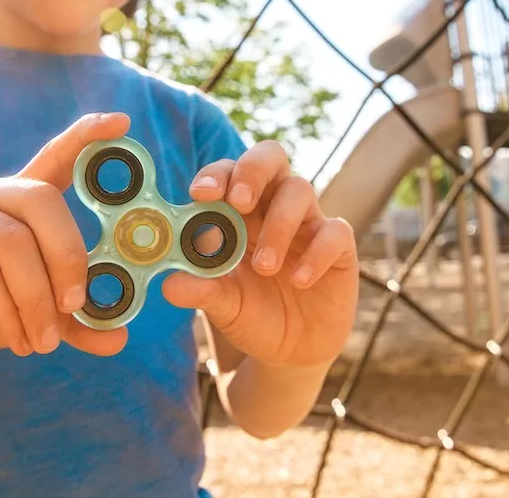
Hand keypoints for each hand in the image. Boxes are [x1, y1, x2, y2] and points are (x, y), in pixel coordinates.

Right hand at [0, 113, 131, 371]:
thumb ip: (76, 321)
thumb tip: (119, 338)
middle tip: (77, 306)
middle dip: (68, 257)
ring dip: (37, 299)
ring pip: (14, 244)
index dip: (87, 137)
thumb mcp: (35, 315)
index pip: (55, 157)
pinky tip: (16, 338)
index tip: (121, 122)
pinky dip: (8, 312)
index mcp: (16, 197)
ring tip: (43, 340)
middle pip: (42, 201)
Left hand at [162, 141, 358, 369]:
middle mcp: (273, 207)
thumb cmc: (252, 315)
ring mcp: (308, 224)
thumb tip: (170, 284)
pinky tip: (300, 280)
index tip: (201, 194)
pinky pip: (334, 232)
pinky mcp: (339, 247)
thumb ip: (201, 291)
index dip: (216, 174)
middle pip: (270, 157)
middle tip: (240, 201)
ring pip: (299, 190)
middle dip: (253, 170)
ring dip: (279, 225)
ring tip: (265, 267)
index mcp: (239, 212)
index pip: (229, 172)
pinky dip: (316, 253)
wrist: (292, 351)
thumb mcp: (223, 306)